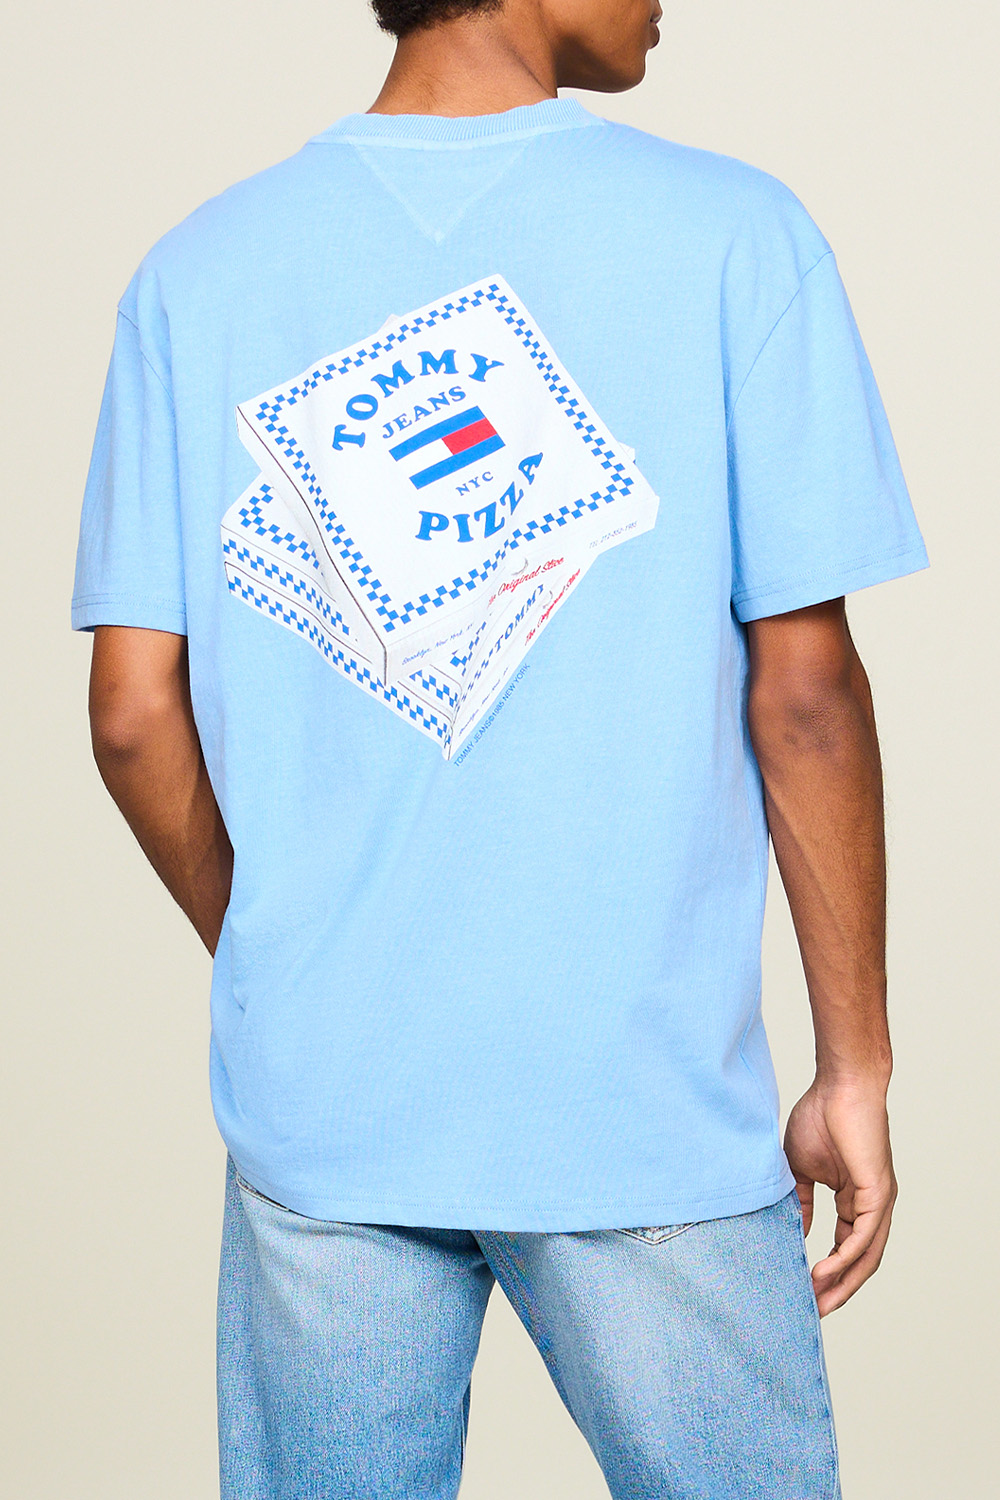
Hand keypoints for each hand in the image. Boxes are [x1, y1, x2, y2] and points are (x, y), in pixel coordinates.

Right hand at [783, 1076, 896, 1315]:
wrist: (839, 1085)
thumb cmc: (820, 1116)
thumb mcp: (801, 1168)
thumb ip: (801, 1201)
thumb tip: (797, 1232)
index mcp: (854, 1201)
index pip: (845, 1249)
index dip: (827, 1274)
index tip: (803, 1293)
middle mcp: (872, 1207)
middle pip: (859, 1263)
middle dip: (836, 1290)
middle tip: (812, 1313)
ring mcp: (878, 1202)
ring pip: (866, 1257)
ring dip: (842, 1283)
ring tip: (817, 1302)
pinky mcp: (878, 1193)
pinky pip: (864, 1237)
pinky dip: (845, 1259)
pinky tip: (823, 1272)